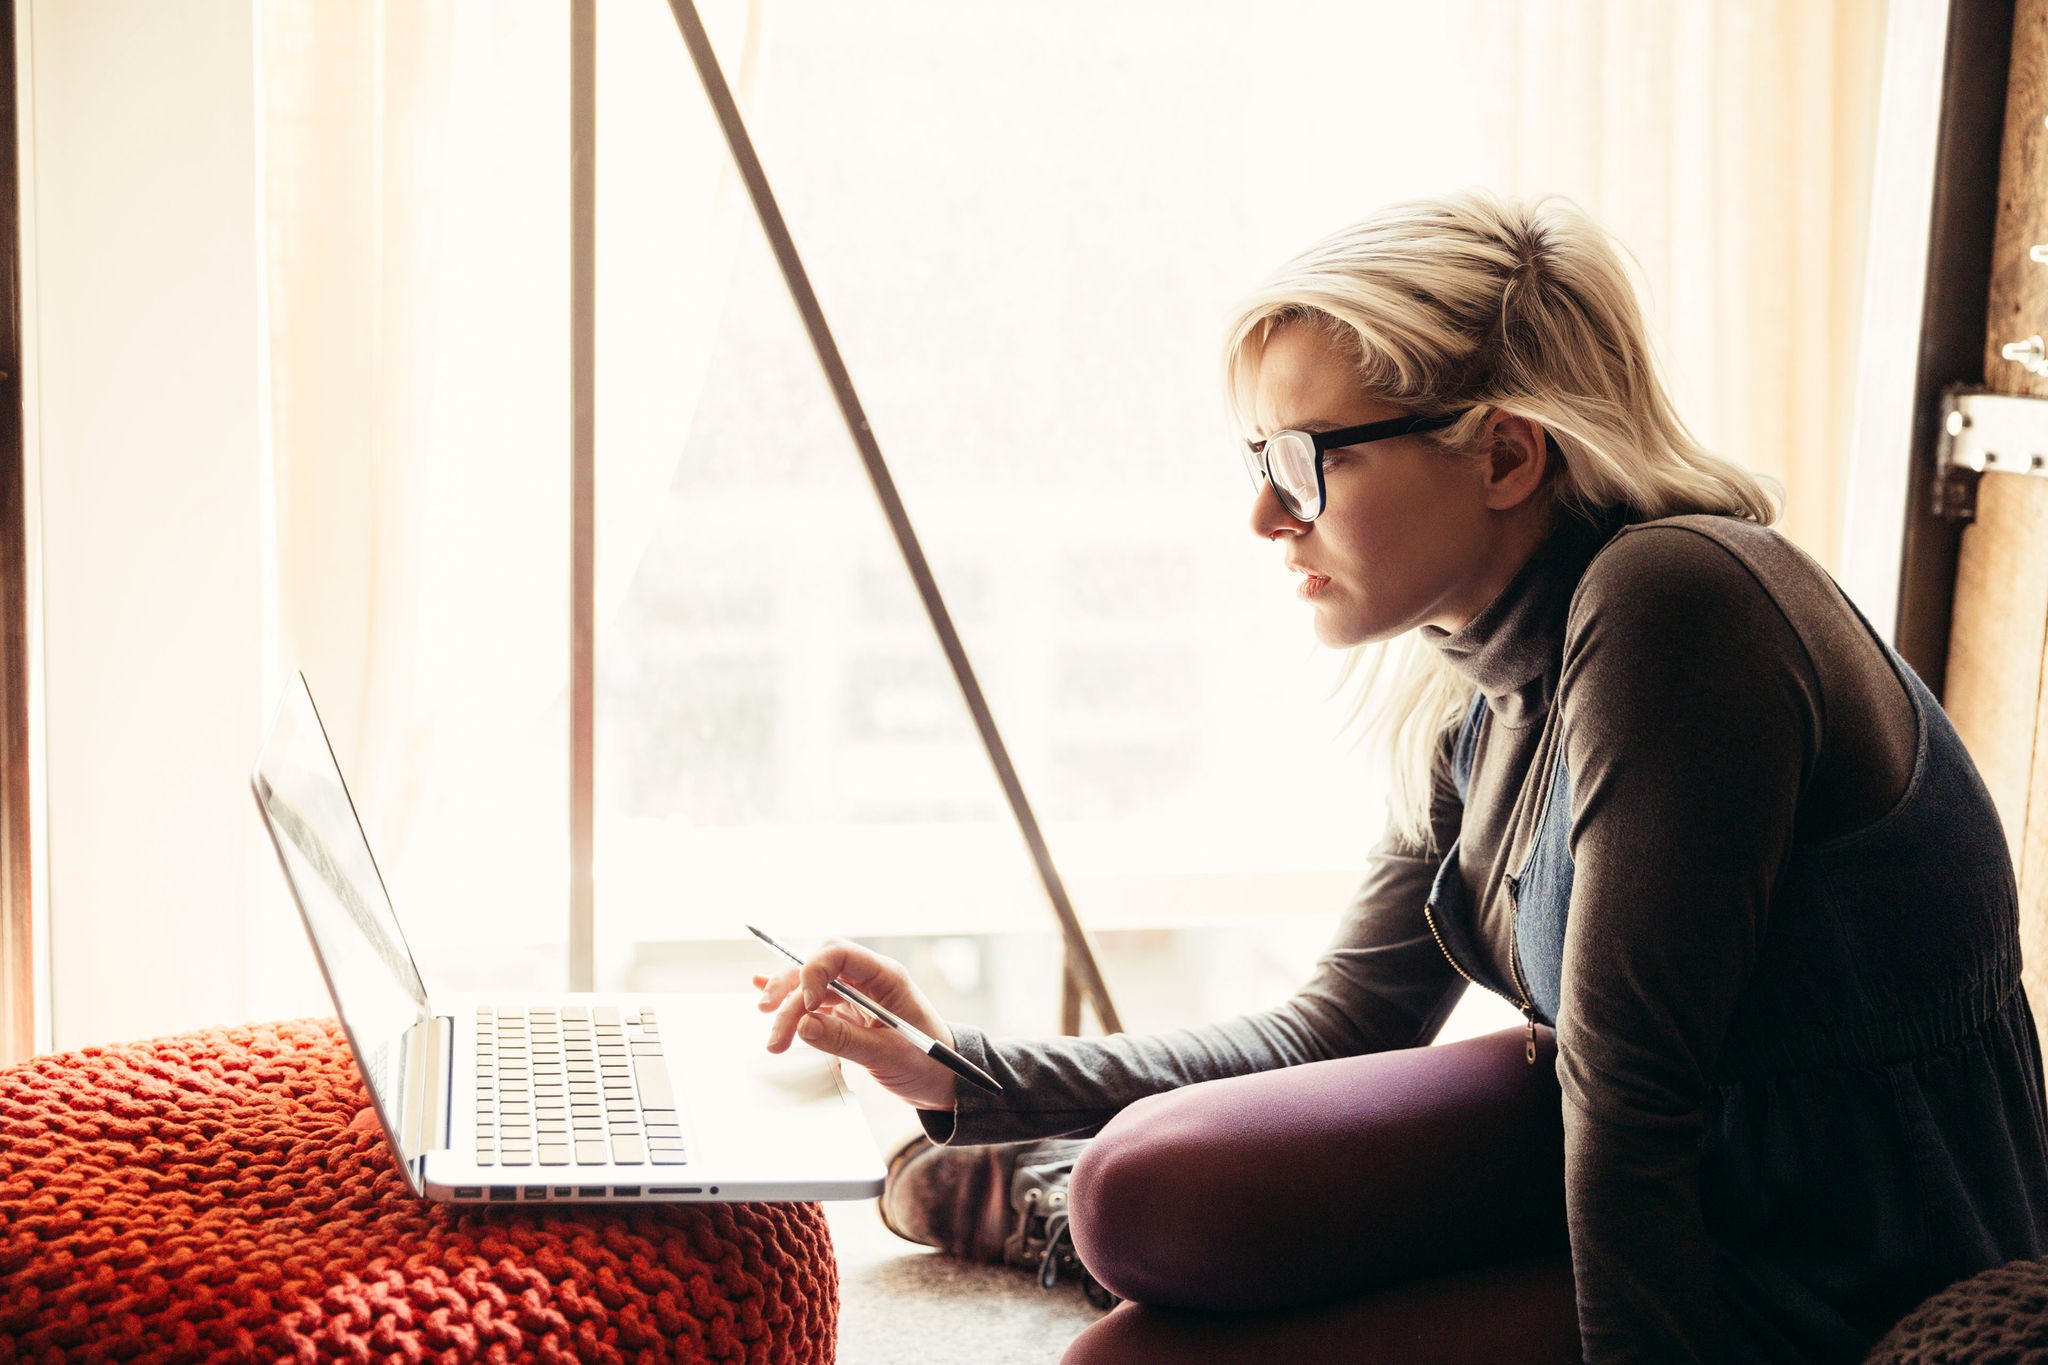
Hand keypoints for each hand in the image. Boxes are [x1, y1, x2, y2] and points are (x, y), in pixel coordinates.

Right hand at [754, 938, 960, 1111]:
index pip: (840, 954)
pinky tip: (763, 988)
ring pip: (812, 986)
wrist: (944, 1081)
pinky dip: (791, 997)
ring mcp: (857, 995)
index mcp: (886, 978)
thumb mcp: (887, 1055)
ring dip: (787, 1004)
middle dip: (792, 996)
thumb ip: (845, 1039)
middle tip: (777, 1034)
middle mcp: (869, 980)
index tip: (804, 1004)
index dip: (814, 971)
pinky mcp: (849, 1013)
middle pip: (818, 970)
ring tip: (770, 1030)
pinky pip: (815, 999)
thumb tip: (803, 1025)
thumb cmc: (928, 1064)